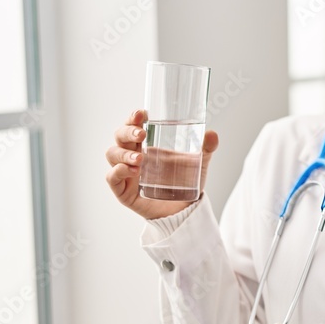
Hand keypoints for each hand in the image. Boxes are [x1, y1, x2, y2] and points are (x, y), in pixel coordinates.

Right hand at [105, 109, 219, 219]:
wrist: (183, 210)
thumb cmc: (184, 183)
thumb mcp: (198, 163)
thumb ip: (206, 148)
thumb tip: (212, 134)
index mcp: (145, 144)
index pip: (132, 125)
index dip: (133, 118)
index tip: (142, 113)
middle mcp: (131, 155)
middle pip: (119, 136)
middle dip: (127, 132)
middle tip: (142, 134)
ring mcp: (125, 172)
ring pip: (112, 154)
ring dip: (124, 153)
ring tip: (140, 158)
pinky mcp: (123, 190)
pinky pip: (112, 178)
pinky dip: (118, 171)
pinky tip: (130, 170)